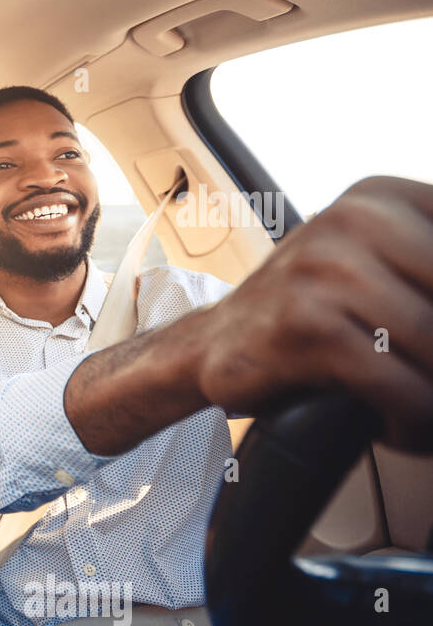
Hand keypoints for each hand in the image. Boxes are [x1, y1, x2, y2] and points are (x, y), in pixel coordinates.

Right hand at [194, 176, 432, 451]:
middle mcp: (352, 221)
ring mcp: (323, 270)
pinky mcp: (304, 325)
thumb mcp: (371, 264)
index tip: (431, 345)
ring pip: (431, 341)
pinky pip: (393, 382)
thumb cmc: (303, 312)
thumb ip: (422, 269)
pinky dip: (410, 417)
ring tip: (424, 413)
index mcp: (379, 198)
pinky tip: (402, 427)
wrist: (214, 343)